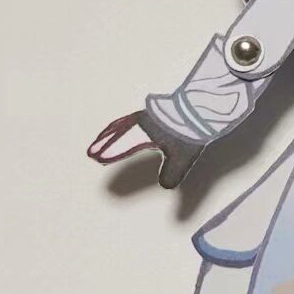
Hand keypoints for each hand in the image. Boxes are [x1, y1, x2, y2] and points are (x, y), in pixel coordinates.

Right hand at [87, 111, 202, 189]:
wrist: (202, 108)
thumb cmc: (191, 131)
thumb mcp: (183, 156)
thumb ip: (172, 172)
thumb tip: (164, 185)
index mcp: (146, 130)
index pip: (123, 143)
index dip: (111, 151)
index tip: (98, 158)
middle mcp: (143, 121)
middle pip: (118, 132)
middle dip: (104, 143)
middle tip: (91, 153)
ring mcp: (147, 115)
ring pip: (122, 124)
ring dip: (109, 133)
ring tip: (99, 141)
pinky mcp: (153, 112)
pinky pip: (130, 119)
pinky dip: (120, 126)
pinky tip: (120, 129)